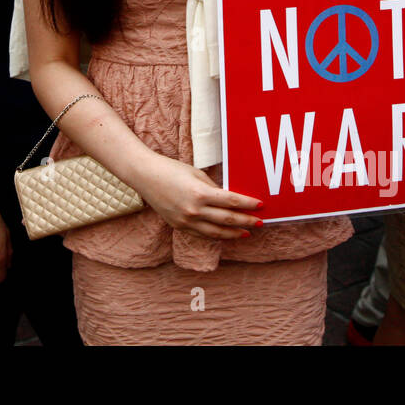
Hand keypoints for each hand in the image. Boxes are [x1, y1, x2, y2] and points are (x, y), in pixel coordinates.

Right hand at [134, 155, 261, 239]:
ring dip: (234, 234)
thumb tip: (229, 200)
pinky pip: (202, 234)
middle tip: (260, 222)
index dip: (247, 204)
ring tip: (246, 233)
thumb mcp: (196, 175)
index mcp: (200, 193)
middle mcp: (194, 210)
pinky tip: (225, 234)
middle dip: (246, 221)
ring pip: (216, 233)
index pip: (231, 201)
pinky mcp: (179, 226)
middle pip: (227, 219)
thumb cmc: (171, 169)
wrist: (144, 176)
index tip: (260, 205)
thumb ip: (213, 189)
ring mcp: (186, 221)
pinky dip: (216, 235)